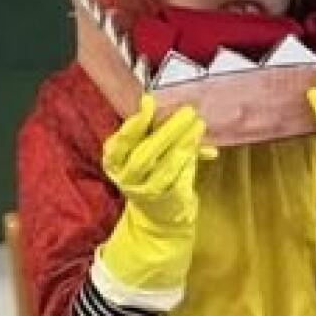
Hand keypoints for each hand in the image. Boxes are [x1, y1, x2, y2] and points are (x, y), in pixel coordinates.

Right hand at [98, 97, 213, 292]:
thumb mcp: (147, 148)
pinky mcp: (167, 200)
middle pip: (145, 154)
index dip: (134, 123)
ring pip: (165, 167)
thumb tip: (163, 105)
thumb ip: (156, 129)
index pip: (121, 142)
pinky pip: (180, 178)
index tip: (149, 102)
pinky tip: (202, 148)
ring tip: (198, 126)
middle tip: (187, 112)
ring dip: (184, 145)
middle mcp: (125, 178)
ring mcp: (145, 192)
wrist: (158, 213)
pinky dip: (191, 162)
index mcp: (113, 161)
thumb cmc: (153, 169)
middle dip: (167, 131)